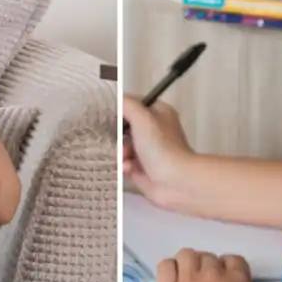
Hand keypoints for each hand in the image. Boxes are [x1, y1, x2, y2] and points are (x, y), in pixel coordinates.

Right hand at [122, 95, 195, 209]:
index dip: (118, 109)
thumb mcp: (143, 118)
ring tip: (125, 157)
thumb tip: (115, 100)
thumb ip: (126, 104)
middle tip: (117, 140)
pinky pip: (125, 163)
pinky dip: (125, 165)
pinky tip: (129, 169)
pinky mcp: (143, 169)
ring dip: (121, 152)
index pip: (133, 104)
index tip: (105, 115)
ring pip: (123, 146)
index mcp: (158, 113)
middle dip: (117, 135)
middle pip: (125, 127)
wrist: (176, 182)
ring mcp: (149, 151)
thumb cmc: (161, 147)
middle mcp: (154, 130)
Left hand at [155, 248, 275, 281]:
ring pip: (186, 256)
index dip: (227, 270)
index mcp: (238, 278)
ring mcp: (188, 280)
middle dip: (206, 269)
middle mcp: (213, 272)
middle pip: (207, 257)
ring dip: (187, 266)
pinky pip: (165, 267)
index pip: (232, 260)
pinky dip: (168, 270)